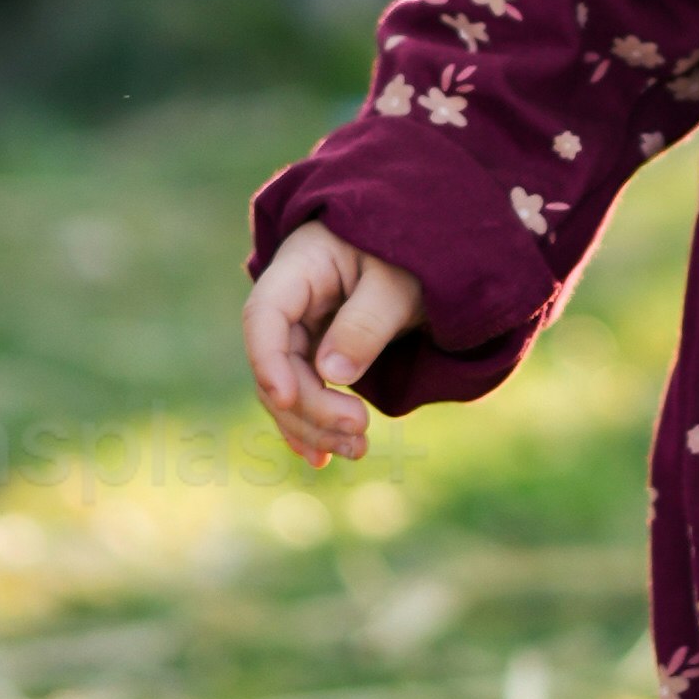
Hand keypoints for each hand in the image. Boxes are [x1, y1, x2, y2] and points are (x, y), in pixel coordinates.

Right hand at [248, 222, 427, 462]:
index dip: (267, 360)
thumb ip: (366, 322)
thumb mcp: (398, 282)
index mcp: (300, 265)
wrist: (433, 241)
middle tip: (358, 429)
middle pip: (278, 361)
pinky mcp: (319, 350)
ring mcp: (303, 327)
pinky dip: (314, 423)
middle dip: (310, 405)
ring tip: (356, 450)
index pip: (264, 315)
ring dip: (314, 424)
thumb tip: (332, 375)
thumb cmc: (412, 251)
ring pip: (289, 386)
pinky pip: (305, 391)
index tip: (286, 397)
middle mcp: (291, 300)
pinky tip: (322, 457)